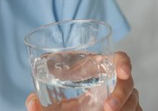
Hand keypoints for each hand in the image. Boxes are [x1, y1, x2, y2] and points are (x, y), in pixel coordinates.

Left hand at [25, 51, 141, 110]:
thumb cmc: (66, 104)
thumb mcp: (54, 103)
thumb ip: (41, 102)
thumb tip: (31, 102)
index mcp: (97, 70)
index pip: (117, 60)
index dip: (123, 63)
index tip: (123, 72)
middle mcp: (114, 83)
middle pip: (128, 84)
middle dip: (121, 95)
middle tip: (107, 108)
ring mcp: (124, 100)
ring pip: (133, 102)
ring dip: (123, 108)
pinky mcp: (129, 110)